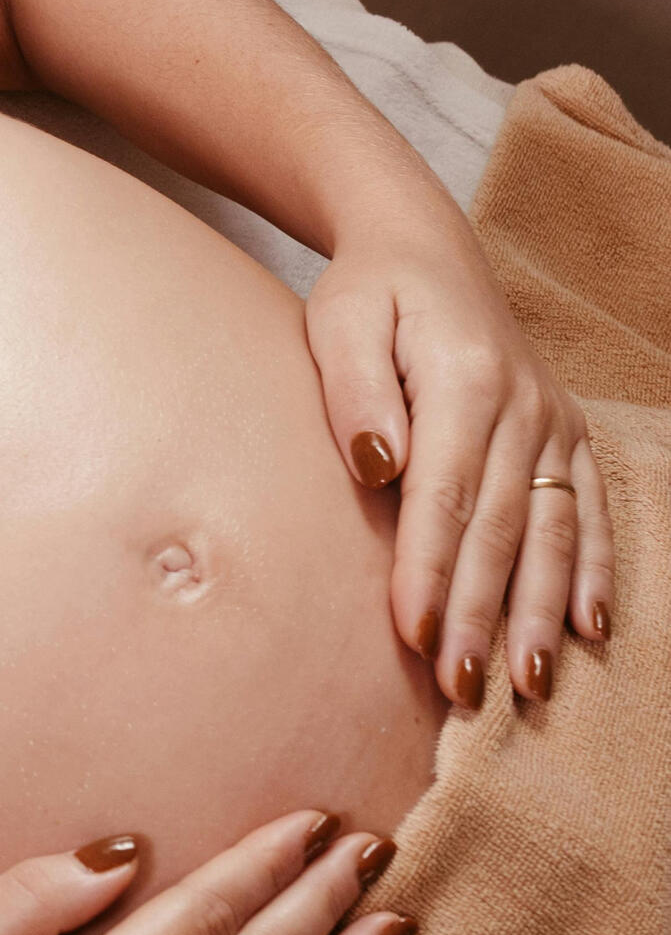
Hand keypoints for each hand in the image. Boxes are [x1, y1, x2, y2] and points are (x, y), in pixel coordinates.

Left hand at [306, 214, 612, 707]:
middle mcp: (522, 406)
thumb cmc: (368, 293)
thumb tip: (377, 466)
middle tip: (462, 688)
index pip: (444, 496)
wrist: (423, 247)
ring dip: (540, 612)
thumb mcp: (340, 322)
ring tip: (525, 684)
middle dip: (483, 614)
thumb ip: (356, 392)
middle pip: (500, 529)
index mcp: (464, 380)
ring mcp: (552, 423)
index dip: (430, 570)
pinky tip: (589, 630)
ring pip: (552, 532)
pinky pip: (591, 510)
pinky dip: (595, 572)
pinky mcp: (565, 434)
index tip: (414, 634)